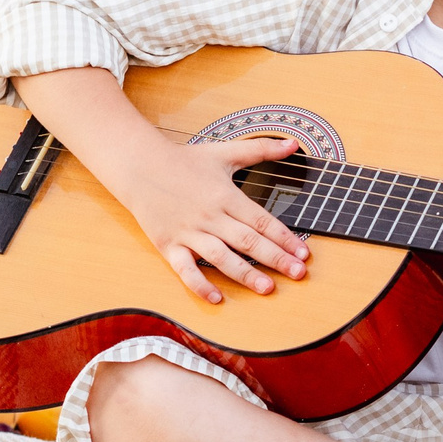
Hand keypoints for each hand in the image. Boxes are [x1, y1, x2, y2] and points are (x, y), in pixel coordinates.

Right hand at [123, 135, 311, 303]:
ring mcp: (188, 232)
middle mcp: (209, 216)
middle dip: (275, 259)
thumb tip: (293, 144)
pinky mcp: (169, 245)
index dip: (285, 238)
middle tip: (298, 274)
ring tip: (268, 288)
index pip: (261, 221)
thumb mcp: (225, 151)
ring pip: (221, 258)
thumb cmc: (184, 161)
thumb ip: (261, 149)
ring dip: (245, 274)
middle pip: (247, 241)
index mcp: (225, 195)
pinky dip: (199, 285)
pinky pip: (185, 269)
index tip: (303, 254)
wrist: (139, 165)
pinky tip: (217, 298)